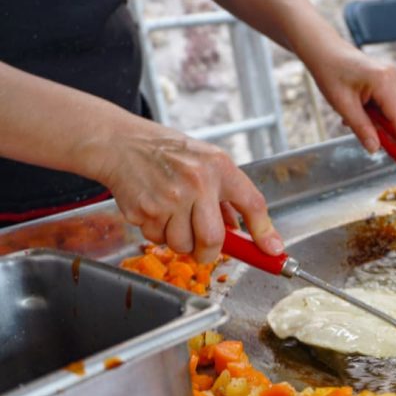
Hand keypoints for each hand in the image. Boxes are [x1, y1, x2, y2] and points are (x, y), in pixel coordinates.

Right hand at [93, 133, 282, 263]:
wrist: (122, 143)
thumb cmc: (170, 154)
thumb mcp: (207, 162)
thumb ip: (226, 196)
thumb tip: (241, 233)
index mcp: (219, 167)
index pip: (252, 204)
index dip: (265, 232)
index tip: (273, 251)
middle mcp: (197, 182)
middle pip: (212, 239)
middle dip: (209, 252)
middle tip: (205, 249)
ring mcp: (169, 198)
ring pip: (182, 245)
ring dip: (180, 242)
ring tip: (174, 217)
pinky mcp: (145, 210)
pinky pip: (157, 239)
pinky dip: (158, 233)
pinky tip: (155, 210)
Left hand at [309, 44, 395, 155]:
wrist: (324, 51)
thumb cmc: (330, 71)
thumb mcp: (342, 105)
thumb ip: (362, 128)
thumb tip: (375, 148)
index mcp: (382, 80)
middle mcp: (392, 77)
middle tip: (392, 153)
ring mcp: (391, 77)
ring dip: (384, 125)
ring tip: (361, 125)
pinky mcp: (387, 80)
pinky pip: (390, 104)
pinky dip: (380, 116)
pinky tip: (362, 115)